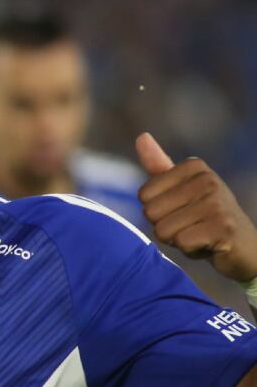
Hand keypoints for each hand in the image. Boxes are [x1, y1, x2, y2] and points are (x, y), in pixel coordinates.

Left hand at [136, 132, 256, 283]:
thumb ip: (158, 165)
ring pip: (163, 230)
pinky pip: (181, 243)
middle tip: (190, 225)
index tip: (182, 210)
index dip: (157, 210)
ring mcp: (217, 203)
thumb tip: (141, 136)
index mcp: (194, 166)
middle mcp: (207, 179)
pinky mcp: (222, 228)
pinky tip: (207, 245)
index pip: (143, 195)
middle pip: (150, 213)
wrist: (244, 246)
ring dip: (177, 240)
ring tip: (199, 234)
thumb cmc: (205, 216)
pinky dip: (190, 250)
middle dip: (165, 227)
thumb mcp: (181, 188)